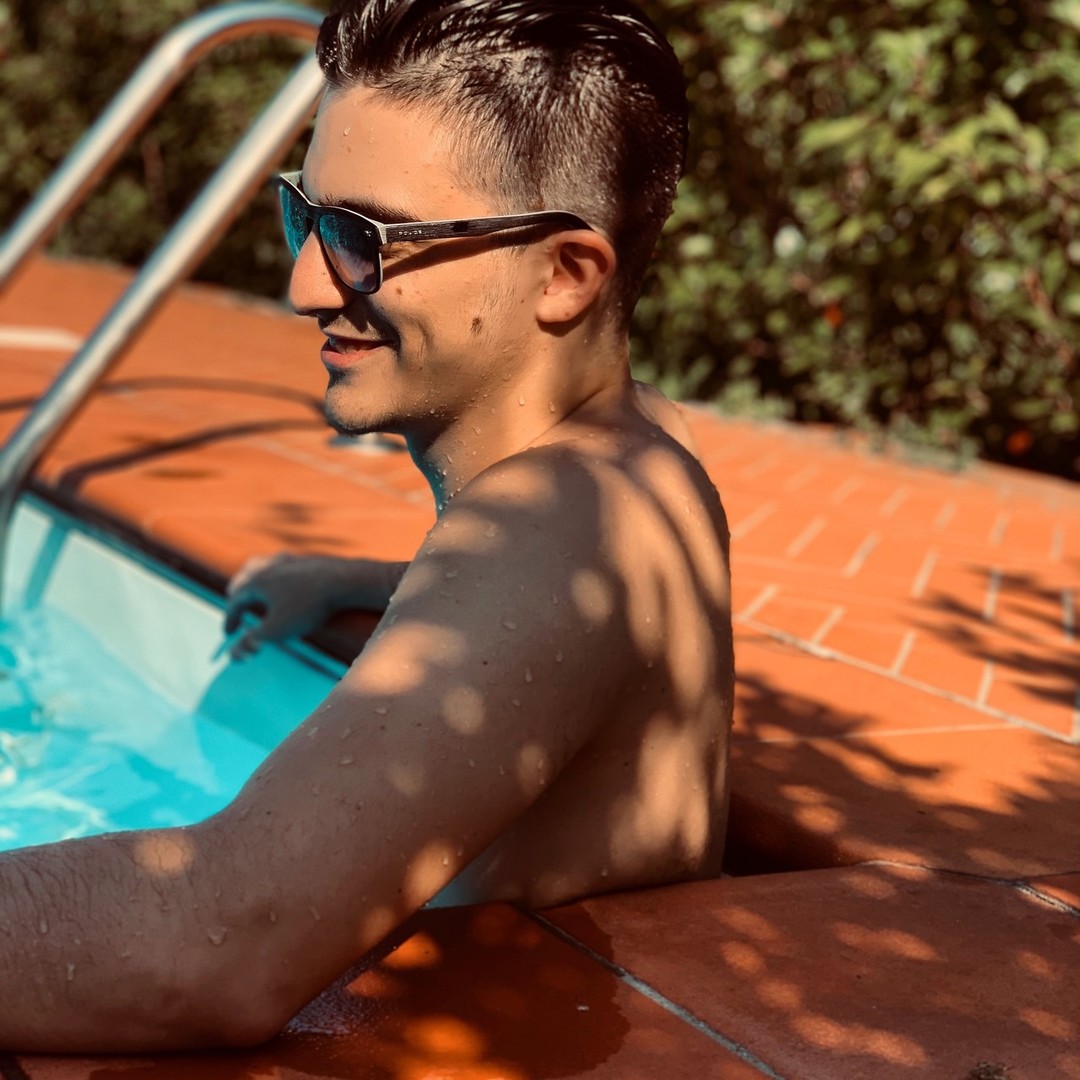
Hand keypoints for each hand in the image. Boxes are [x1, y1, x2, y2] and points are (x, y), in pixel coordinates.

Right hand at [222, 553, 338, 658]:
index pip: (236, 601)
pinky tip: (286, 579)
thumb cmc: (309, 606)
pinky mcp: (310, 560)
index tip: (229, 634)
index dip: (230, 620)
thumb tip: (232, 655)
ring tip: (255, 587)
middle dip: (238, 594)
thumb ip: (251, 642)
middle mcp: (270, 566)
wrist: (346, 580)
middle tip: (235, 604)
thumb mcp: (277, 630)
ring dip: (255, 577)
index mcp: (257, 581)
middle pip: (246, 578)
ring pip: (264, 566)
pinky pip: (286, 565)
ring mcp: (291, 560)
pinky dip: (278, 574)